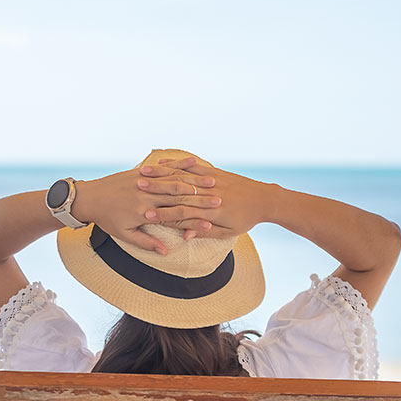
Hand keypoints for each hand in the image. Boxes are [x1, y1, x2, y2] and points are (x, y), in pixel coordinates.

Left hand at [72, 161, 221, 254]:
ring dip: (195, 181)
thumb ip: (147, 242)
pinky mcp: (141, 172)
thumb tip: (166, 252)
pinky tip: (195, 161)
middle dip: (201, 198)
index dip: (194, 219)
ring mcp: (145, 181)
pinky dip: (179, 164)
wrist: (89, 197)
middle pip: (179, 197)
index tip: (212, 221)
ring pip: (174, 180)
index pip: (175, 217)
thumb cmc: (107, 219)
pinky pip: (163, 167)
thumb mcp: (125, 235)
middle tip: (220, 199)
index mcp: (145, 213)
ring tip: (214, 181)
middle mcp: (147, 195)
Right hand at [139, 158, 273, 238]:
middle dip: (155, 192)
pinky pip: (191, 166)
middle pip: (177, 193)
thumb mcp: (228, 232)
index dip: (163, 214)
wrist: (265, 199)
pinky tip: (160, 163)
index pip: (182, 213)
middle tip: (135, 191)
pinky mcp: (213, 172)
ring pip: (181, 177)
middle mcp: (208, 194)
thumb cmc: (246, 219)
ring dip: (160, 176)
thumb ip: (205, 232)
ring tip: (142, 175)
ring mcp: (210, 181)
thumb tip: (185, 237)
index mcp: (210, 213)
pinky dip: (175, 165)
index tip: (145, 215)